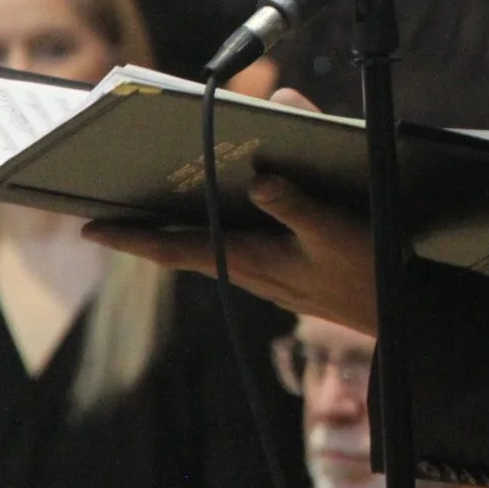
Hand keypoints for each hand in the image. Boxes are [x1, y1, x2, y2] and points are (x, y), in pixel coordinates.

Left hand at [84, 88, 384, 331]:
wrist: (398, 312)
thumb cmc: (365, 271)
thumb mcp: (333, 229)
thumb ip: (295, 201)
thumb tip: (256, 174)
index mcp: (248, 259)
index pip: (174, 250)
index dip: (131, 239)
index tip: (90, 228)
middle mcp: (246, 269)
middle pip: (182, 248)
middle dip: (144, 228)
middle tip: (106, 207)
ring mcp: (263, 273)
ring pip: (207, 247)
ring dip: (176, 228)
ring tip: (150, 202)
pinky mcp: (282, 272)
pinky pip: (233, 246)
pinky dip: (214, 228)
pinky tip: (221, 209)